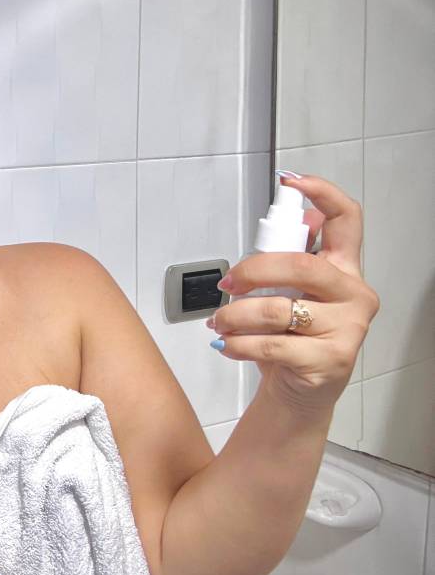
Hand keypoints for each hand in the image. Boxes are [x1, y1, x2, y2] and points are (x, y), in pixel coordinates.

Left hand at [208, 172, 380, 415]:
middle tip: (227, 285)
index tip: (292, 180)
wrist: (300, 393)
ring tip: (219, 323)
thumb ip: (292, 260)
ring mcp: (347, 328)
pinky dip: (239, 344)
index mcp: (343, 270)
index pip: (347, 220)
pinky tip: (227, 345)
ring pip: (279, 309)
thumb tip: (291, 221)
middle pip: (302, 265)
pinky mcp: (331, 359)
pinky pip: (272, 344)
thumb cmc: (292, 338)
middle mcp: (353, 295)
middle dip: (253, 271)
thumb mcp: (292, 294)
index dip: (322, 193)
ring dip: (235, 316)